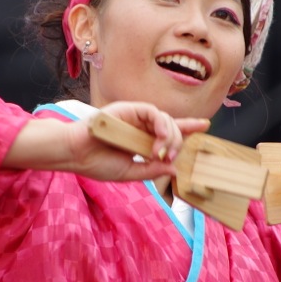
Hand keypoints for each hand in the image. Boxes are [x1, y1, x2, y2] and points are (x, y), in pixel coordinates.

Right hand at [63, 101, 209, 181]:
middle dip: (178, 142)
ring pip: (165, 119)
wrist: (76, 154)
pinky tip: (157, 139)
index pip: (169, 132)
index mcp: (142, 140)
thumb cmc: (97, 163)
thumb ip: (151, 170)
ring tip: (160, 152)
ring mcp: (135, 117)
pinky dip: (160, 125)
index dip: (187, 128)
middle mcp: (141, 127)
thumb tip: (174, 168)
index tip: (205, 125)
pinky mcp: (129, 109)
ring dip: (170, 136)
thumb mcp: (130, 172)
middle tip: (168, 157)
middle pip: (172, 127)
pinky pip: (153, 112)